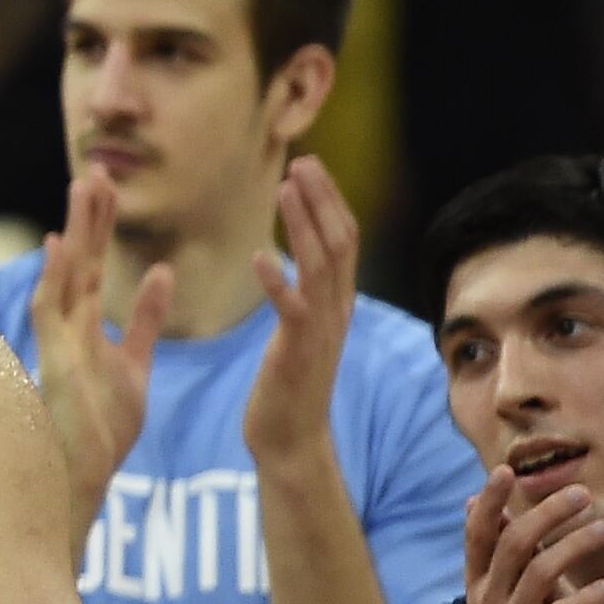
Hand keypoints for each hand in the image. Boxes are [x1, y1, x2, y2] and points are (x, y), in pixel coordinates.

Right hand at [30, 162, 170, 519]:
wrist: (85, 475)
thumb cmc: (104, 426)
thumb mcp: (136, 364)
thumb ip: (144, 320)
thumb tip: (160, 273)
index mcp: (86, 327)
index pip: (93, 265)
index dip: (100, 225)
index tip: (108, 185)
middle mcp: (67, 328)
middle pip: (79, 260)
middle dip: (88, 215)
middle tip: (96, 168)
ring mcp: (58, 343)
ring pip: (66, 275)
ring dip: (75, 231)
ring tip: (82, 187)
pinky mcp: (56, 362)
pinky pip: (53, 313)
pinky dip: (56, 278)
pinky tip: (61, 244)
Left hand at [238, 157, 359, 468]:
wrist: (291, 440)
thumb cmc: (288, 384)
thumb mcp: (302, 330)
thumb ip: (306, 294)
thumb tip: (299, 259)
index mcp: (338, 303)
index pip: (344, 240)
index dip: (329, 201)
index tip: (309, 166)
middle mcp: (337, 312)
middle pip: (340, 243)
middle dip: (322, 199)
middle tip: (301, 162)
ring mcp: (321, 332)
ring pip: (321, 267)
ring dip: (303, 224)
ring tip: (283, 189)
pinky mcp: (297, 353)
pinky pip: (292, 311)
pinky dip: (278, 282)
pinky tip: (259, 255)